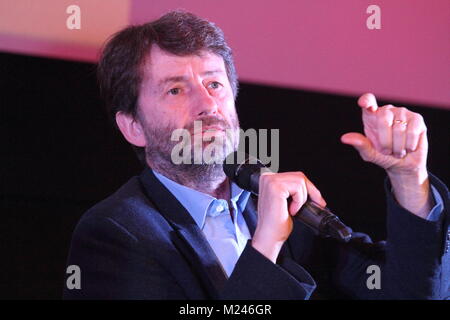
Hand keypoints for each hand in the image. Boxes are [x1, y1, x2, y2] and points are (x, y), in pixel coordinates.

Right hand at [252, 172, 325, 262]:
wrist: (269, 236)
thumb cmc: (276, 223)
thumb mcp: (286, 201)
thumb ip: (293, 190)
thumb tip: (312, 190)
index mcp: (268, 179)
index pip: (294, 175)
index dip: (308, 187)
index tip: (317, 199)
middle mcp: (267, 178)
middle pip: (299, 176)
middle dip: (310, 191)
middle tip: (314, 204)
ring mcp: (270, 181)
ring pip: (300, 181)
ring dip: (302, 198)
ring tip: (294, 209)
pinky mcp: (275, 187)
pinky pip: (298, 188)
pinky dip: (299, 201)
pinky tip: (291, 210)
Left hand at [341, 93, 431, 217]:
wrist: (403, 165)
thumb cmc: (383, 156)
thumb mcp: (369, 153)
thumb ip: (359, 144)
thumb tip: (344, 138)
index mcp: (371, 116)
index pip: (368, 101)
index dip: (367, 101)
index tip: (364, 104)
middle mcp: (386, 110)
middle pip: (383, 119)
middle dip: (385, 141)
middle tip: (386, 151)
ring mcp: (402, 112)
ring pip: (399, 129)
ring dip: (398, 147)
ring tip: (398, 150)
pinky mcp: (417, 118)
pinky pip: (411, 132)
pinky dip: (409, 145)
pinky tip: (408, 148)